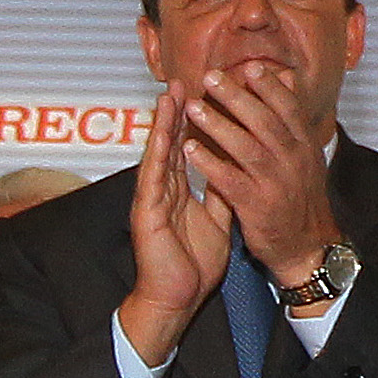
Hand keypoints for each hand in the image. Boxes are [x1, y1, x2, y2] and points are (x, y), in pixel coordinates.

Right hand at [120, 86, 233, 366]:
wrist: (177, 298)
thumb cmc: (193, 263)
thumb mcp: (216, 218)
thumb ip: (219, 190)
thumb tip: (230, 165)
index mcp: (179, 190)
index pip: (187, 147)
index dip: (195, 120)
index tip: (206, 92)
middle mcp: (164, 189)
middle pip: (171, 143)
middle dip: (177, 112)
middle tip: (183, 80)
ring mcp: (153, 200)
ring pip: (159, 154)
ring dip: (163, 124)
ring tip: (169, 95)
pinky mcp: (147, 214)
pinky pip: (154, 179)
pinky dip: (158, 155)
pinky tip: (161, 135)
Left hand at [181, 61, 344, 290]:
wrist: (306, 246)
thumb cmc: (300, 197)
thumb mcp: (307, 155)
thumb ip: (292, 118)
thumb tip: (287, 79)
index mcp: (304, 145)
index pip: (287, 108)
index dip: (268, 86)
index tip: (248, 67)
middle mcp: (293, 160)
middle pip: (263, 121)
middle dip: (236, 96)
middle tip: (211, 77)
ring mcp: (275, 183)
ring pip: (245, 147)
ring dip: (217, 125)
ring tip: (192, 107)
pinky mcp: (257, 206)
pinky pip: (230, 180)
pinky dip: (210, 163)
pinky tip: (190, 150)